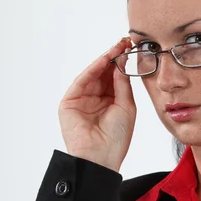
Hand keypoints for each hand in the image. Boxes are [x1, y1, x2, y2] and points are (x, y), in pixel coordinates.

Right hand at [58, 36, 136, 171]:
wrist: (101, 157)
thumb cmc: (116, 139)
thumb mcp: (126, 107)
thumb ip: (122, 85)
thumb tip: (122, 63)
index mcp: (109, 104)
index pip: (114, 78)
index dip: (121, 63)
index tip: (131, 48)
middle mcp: (94, 100)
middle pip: (103, 74)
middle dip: (114, 57)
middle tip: (125, 42)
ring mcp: (81, 101)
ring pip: (92, 75)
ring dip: (105, 60)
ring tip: (117, 48)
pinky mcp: (69, 103)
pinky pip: (82, 81)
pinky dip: (93, 69)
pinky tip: (105, 59)